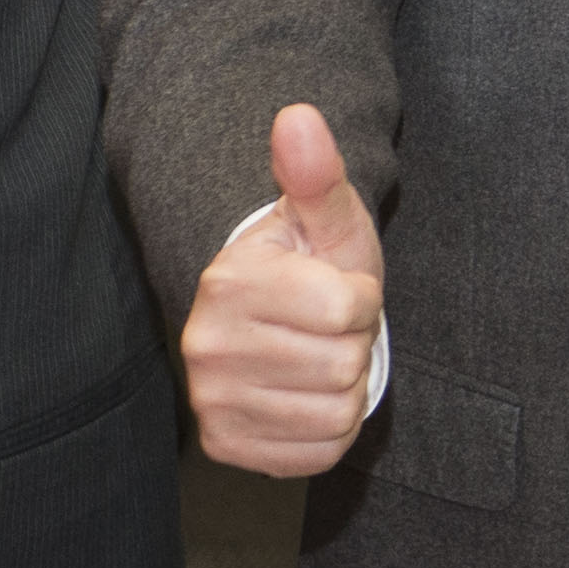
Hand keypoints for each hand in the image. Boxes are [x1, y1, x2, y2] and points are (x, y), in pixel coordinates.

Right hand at [178, 105, 384, 476]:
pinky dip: (330, 429)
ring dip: (345, 385)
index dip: (362, 299)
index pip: (347, 308)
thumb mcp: (327, 219)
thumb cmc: (313, 266)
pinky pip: (318, 452)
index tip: (338, 288)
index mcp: (231, 281)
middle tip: (330, 327)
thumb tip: (297, 116)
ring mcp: (210, 400)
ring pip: (336, 410)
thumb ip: (317, 174)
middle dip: (355, 342)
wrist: (278, 325)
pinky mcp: (224, 445)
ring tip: (318, 357)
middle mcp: (206, 344)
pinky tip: (308, 395)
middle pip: (344, 363)